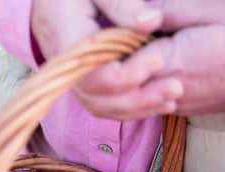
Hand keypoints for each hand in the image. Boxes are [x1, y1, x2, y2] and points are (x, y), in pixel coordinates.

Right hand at [32, 0, 184, 119]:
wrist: (48, 5)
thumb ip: (120, 2)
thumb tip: (151, 21)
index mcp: (64, 41)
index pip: (92, 73)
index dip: (126, 74)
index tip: (159, 58)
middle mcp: (65, 69)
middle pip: (98, 99)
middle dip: (139, 98)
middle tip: (175, 87)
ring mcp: (72, 81)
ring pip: (102, 107)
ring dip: (139, 108)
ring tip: (172, 98)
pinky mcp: (84, 86)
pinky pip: (104, 105)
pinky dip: (131, 108)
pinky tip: (159, 103)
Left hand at [72, 0, 224, 118]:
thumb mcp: (210, 8)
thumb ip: (166, 11)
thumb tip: (133, 13)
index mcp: (173, 63)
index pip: (120, 65)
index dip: (104, 49)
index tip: (101, 27)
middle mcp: (168, 92)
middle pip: (115, 90)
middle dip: (100, 69)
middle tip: (93, 44)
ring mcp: (172, 105)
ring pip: (123, 104)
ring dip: (110, 84)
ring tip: (104, 57)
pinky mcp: (176, 109)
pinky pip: (139, 106)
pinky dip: (125, 92)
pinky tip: (123, 70)